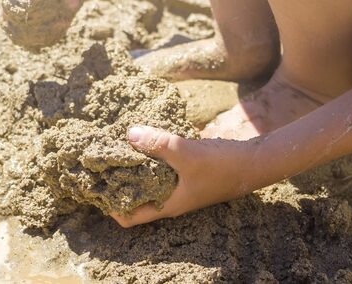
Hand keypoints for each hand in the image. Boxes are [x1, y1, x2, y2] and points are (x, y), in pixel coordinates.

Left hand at [111, 126, 259, 226]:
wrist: (255, 163)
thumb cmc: (222, 166)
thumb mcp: (187, 153)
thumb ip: (158, 144)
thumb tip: (129, 134)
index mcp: (166, 205)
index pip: (128, 217)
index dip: (110, 205)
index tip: (96, 185)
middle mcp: (170, 199)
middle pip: (134, 198)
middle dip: (117, 183)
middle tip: (101, 162)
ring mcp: (179, 187)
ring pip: (147, 183)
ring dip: (133, 169)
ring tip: (117, 149)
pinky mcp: (187, 174)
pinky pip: (160, 170)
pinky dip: (150, 160)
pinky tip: (145, 141)